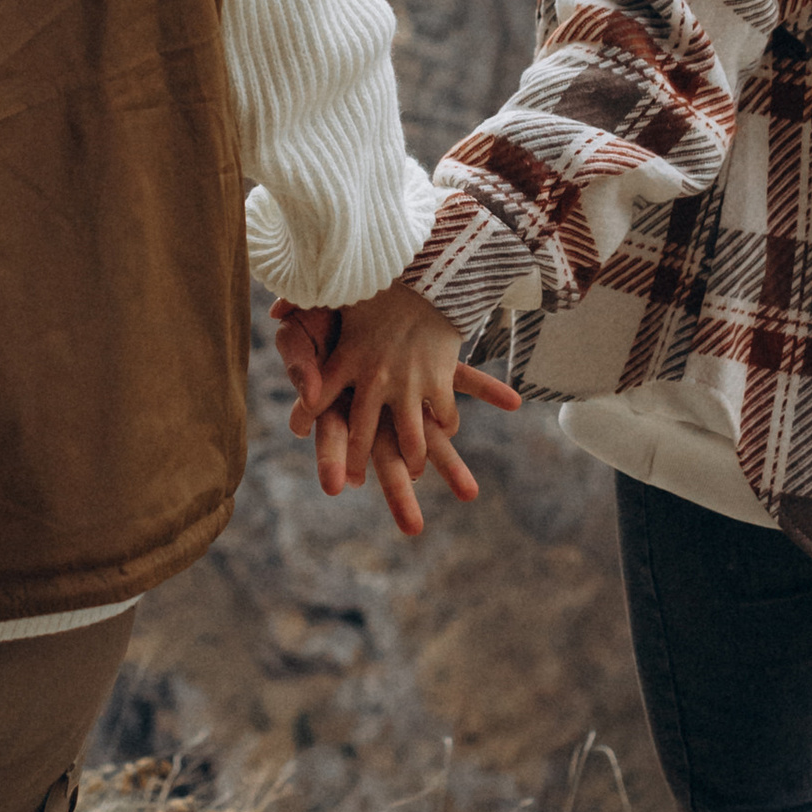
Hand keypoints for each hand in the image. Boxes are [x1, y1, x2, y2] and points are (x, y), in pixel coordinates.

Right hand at [271, 286, 518, 537]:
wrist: (356, 284)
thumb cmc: (318, 317)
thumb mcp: (298, 335)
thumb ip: (300, 363)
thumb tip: (307, 396)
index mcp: (340, 405)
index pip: (335, 442)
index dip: (333, 462)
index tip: (337, 485)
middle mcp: (375, 409)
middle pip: (387, 457)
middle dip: (398, 492)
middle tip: (413, 528)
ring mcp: (405, 392)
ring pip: (429, 434)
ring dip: (449, 463)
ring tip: (471, 493)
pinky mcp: (430, 365)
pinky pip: (462, 381)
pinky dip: (486, 390)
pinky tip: (512, 402)